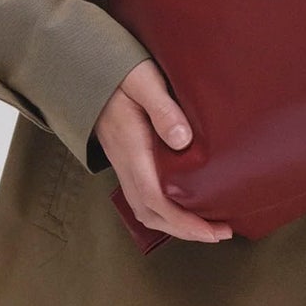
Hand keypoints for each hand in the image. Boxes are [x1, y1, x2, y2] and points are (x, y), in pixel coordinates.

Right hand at [92, 59, 232, 242]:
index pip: (156, 199)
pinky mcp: (126, 161)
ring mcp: (124, 165)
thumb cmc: (120, 74)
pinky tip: (184, 206)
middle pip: (152, 214)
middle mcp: (126, 164)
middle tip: (220, 232)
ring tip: (206, 225)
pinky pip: (143, 198)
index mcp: (131, 149)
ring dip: (174, 224)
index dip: (185, 221)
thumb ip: (163, 109)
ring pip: (145, 210)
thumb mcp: (144, 82)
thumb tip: (184, 141)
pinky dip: (164, 212)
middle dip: (185, 230)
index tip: (213, 230)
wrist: (85, 72)